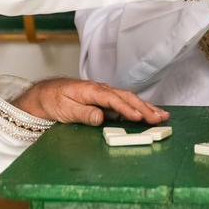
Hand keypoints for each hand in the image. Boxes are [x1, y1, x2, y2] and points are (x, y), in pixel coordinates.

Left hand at [13, 78, 169, 126]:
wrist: (46, 94)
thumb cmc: (54, 101)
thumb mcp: (65, 109)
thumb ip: (84, 113)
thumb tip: (101, 118)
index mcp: (92, 91)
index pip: (113, 100)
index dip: (126, 109)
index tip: (138, 117)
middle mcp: (102, 89)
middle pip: (127, 98)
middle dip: (144, 108)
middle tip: (159, 118)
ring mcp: (105, 93)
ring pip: (129, 98)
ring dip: (146, 107)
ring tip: (162, 115)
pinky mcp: (106, 99)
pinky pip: (125, 102)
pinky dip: (139, 107)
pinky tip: (149, 112)